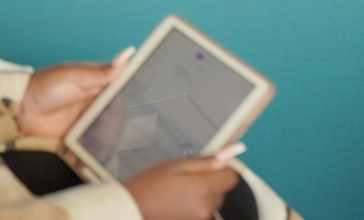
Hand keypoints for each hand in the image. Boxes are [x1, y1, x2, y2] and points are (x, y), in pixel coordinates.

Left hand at [17, 51, 130, 138]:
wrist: (22, 110)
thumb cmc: (46, 85)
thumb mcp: (76, 77)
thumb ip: (103, 72)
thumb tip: (128, 55)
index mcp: (98, 81)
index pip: (124, 85)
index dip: (135, 91)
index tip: (147, 98)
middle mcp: (97, 100)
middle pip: (120, 109)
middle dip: (126, 117)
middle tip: (132, 124)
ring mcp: (89, 118)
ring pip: (111, 127)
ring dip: (115, 132)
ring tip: (121, 139)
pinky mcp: (81, 135)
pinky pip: (96, 141)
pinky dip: (103, 145)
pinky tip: (109, 149)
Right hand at [124, 158, 238, 219]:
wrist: (130, 211)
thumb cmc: (149, 185)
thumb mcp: (176, 165)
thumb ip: (206, 161)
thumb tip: (233, 151)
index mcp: (203, 189)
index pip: (232, 177)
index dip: (221, 169)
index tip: (206, 167)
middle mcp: (206, 209)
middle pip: (221, 191)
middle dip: (209, 183)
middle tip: (183, 179)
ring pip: (212, 203)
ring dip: (202, 197)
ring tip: (177, 193)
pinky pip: (203, 214)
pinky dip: (195, 208)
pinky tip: (177, 205)